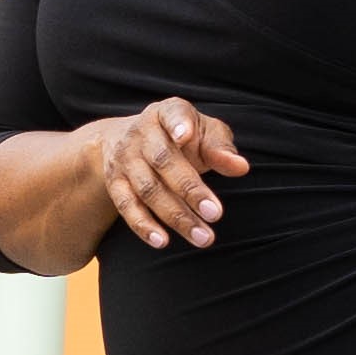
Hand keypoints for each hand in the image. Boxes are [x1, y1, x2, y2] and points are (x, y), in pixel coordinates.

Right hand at [93, 98, 248, 250]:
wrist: (127, 139)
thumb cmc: (180, 137)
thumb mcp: (203, 133)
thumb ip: (221, 149)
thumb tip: (241, 167)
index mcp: (166, 113)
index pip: (173, 114)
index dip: (179, 124)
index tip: (186, 135)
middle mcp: (141, 134)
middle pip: (163, 161)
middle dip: (190, 189)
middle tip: (216, 214)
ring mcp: (124, 159)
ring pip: (148, 189)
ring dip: (175, 216)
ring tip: (202, 237)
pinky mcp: (114, 183)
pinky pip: (126, 206)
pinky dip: (143, 225)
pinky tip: (162, 241)